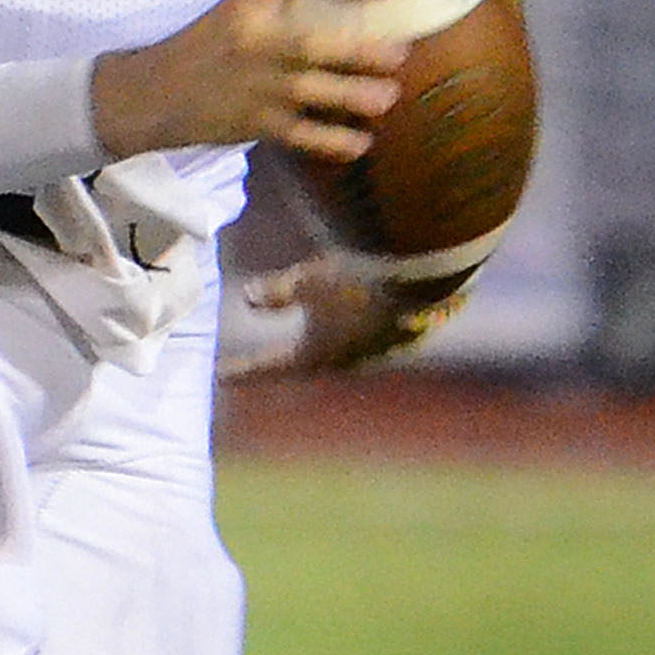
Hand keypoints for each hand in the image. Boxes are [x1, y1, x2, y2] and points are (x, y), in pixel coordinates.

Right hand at [92, 0, 408, 160]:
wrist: (158, 92)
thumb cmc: (209, 43)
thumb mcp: (240, 8)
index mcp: (252, 4)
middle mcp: (262, 42)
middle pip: (320, 43)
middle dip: (365, 49)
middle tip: (401, 52)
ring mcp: (265, 87)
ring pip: (324, 94)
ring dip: (362, 97)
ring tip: (388, 97)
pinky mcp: (263, 125)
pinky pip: (310, 138)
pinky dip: (340, 142)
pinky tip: (363, 141)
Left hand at [220, 253, 451, 375]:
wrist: (432, 277)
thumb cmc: (361, 280)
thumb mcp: (310, 280)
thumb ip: (278, 293)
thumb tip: (247, 299)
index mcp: (323, 356)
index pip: (274, 367)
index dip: (248, 370)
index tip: (222, 377)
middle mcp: (354, 361)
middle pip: (311, 366)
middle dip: (287, 364)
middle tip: (265, 366)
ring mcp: (384, 349)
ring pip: (345, 352)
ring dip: (324, 349)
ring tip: (310, 344)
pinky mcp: (410, 332)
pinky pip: (372, 337)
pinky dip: (355, 332)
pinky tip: (357, 320)